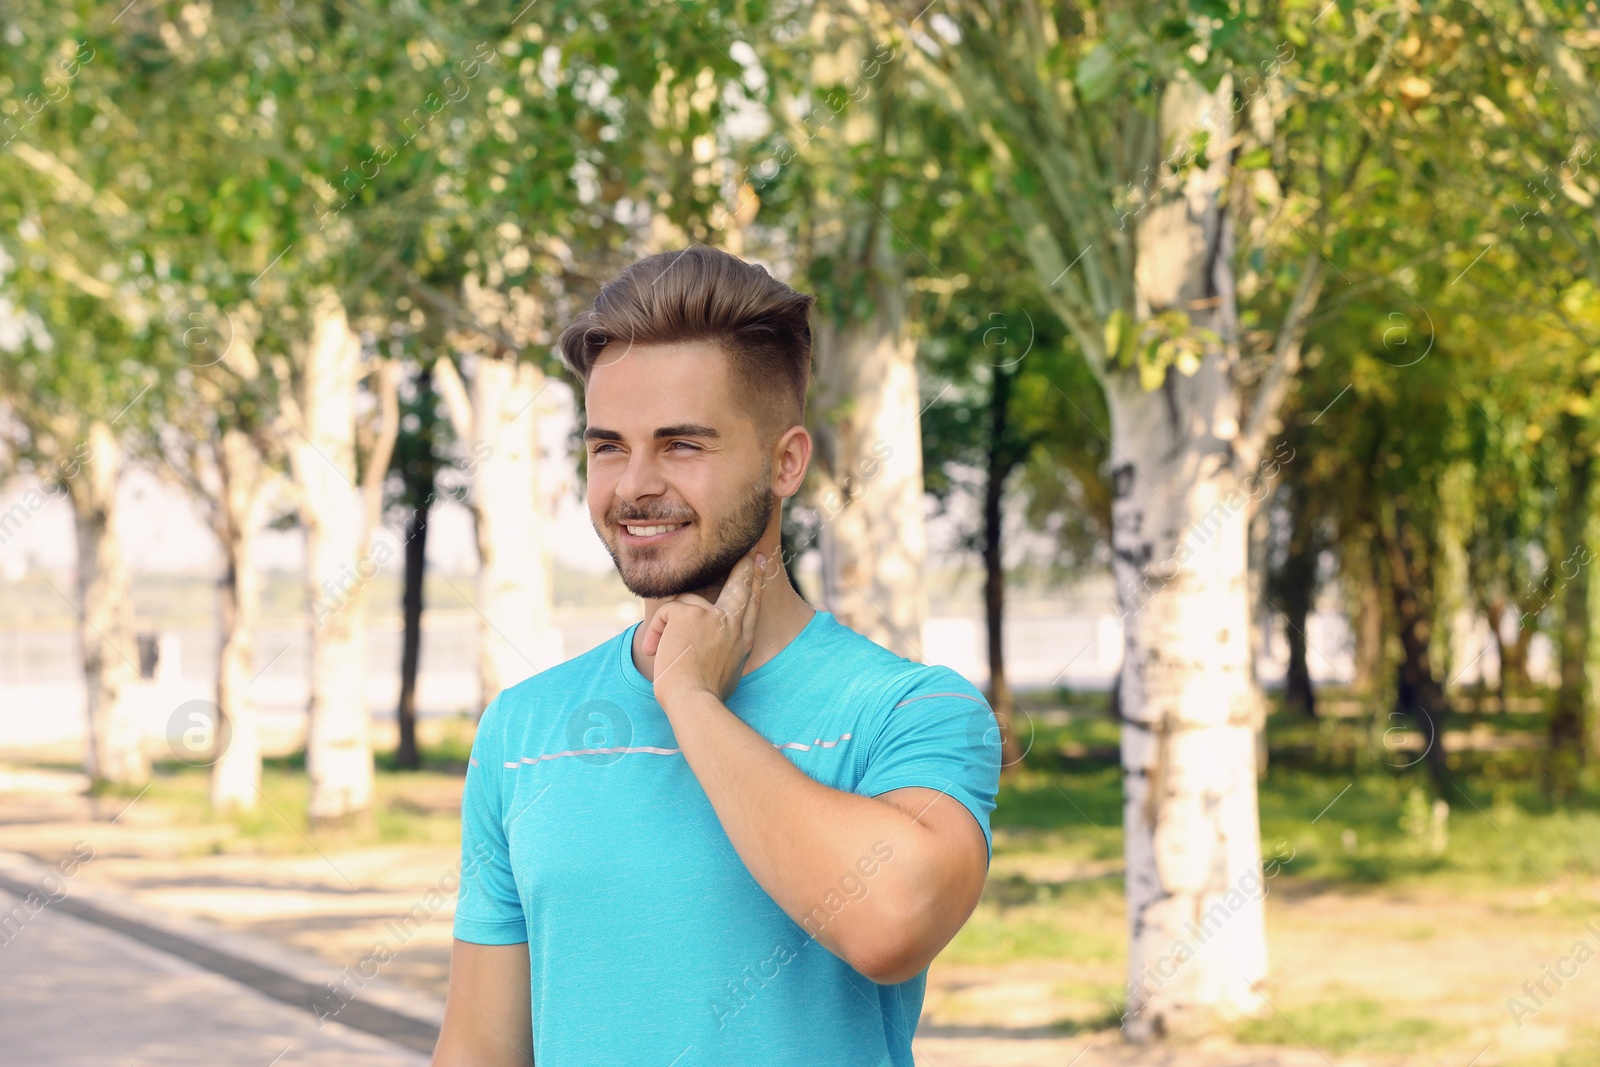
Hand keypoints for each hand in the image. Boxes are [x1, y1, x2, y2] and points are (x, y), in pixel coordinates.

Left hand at [642, 545, 771, 707]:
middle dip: (745, 567)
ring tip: (659, 650)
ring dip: (668, 625)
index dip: (754, 585)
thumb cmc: (705, 698)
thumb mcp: (726, 672)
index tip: (758, 565)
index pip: (751, 605)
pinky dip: (656, 632)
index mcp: (742, 640)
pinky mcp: (689, 615)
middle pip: (740, 586)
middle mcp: (732, 625)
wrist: (694, 701)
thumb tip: (716, 646)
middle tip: (751, 552)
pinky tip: (655, 650)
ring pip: (686, 601)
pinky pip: (666, 612)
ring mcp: (713, 617)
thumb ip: (724, 651)